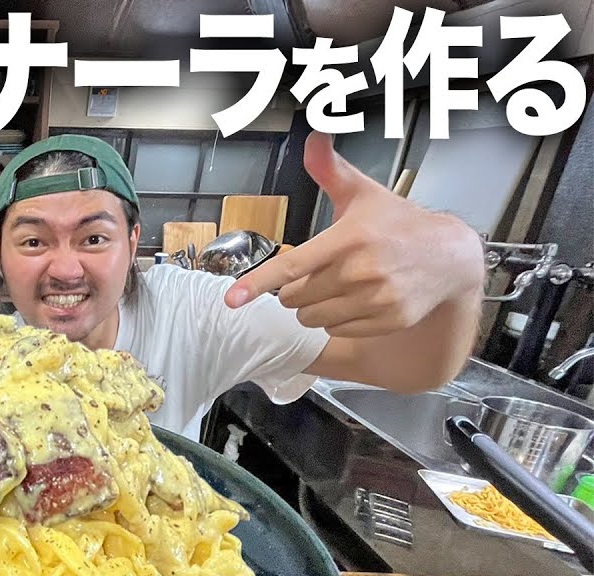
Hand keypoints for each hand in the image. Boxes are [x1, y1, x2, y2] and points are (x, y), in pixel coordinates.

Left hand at [225, 131, 483, 337]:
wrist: (449, 255)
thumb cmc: (398, 223)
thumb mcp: (363, 193)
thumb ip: (331, 170)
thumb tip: (313, 138)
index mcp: (348, 238)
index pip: (292, 266)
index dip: (258, 283)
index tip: (232, 298)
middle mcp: (361, 270)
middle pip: (295, 298)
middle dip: (296, 289)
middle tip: (320, 272)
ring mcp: (376, 299)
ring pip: (313, 318)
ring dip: (314, 307)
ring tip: (337, 286)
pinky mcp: (387, 320)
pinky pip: (338, 330)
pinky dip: (338, 320)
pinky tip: (356, 300)